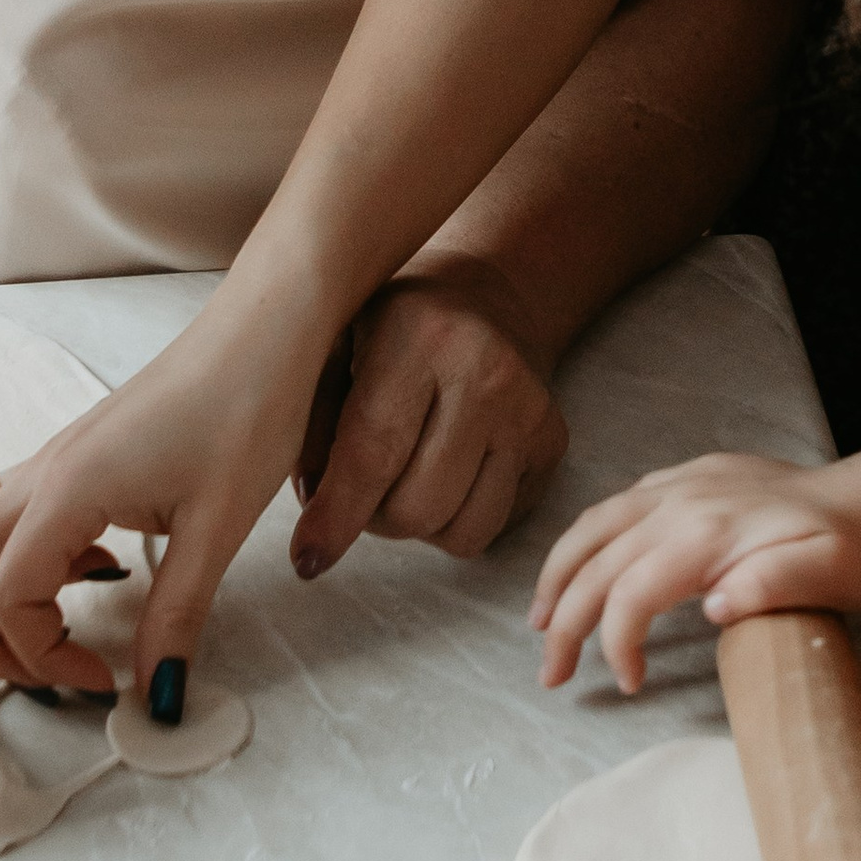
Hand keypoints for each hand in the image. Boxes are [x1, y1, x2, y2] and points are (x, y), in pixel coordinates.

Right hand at [0, 293, 324, 702]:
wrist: (266, 327)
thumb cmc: (248, 409)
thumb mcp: (219, 527)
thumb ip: (177, 617)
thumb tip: (157, 698)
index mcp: (67, 491)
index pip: (3, 599)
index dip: (42, 658)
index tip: (107, 680)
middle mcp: (43, 473)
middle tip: (54, 672)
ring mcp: (54, 458)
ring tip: (67, 625)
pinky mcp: (78, 452)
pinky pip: (14, 511)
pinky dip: (28, 556)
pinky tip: (99, 567)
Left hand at [294, 265, 569, 577]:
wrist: (483, 300)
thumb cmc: (389, 329)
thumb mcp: (334, 347)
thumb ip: (314, 424)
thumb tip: (315, 506)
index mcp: (421, 337)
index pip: (374, 450)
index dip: (337, 515)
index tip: (308, 561)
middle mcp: (487, 373)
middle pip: (418, 507)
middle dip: (375, 519)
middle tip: (361, 489)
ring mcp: (529, 411)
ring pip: (461, 532)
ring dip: (419, 526)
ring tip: (405, 479)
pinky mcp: (553, 442)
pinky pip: (494, 527)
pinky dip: (458, 520)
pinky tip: (447, 473)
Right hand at [530, 451, 860, 692]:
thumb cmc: (852, 551)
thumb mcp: (831, 575)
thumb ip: (774, 586)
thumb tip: (713, 605)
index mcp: (708, 535)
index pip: (631, 592)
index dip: (615, 642)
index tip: (628, 683)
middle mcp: (680, 503)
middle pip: (596, 563)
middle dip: (563, 622)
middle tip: (550, 675)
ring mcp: (678, 486)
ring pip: (593, 526)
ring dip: (557, 575)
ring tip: (539, 621)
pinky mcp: (684, 478)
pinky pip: (615, 506)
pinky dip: (584, 541)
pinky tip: (580, 566)